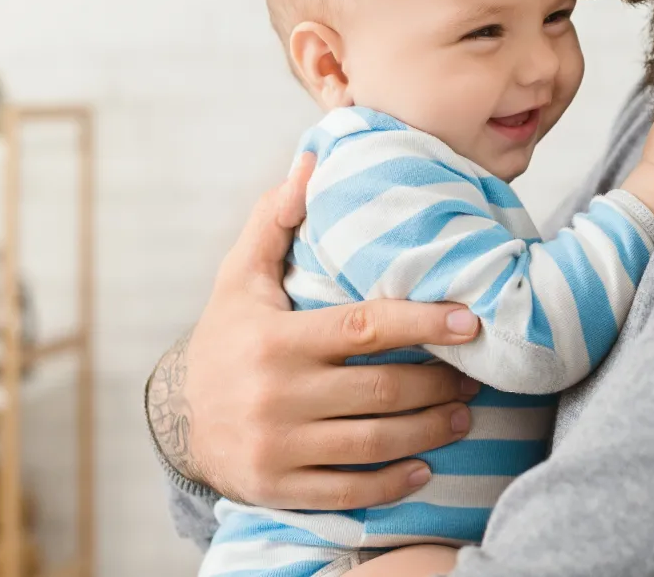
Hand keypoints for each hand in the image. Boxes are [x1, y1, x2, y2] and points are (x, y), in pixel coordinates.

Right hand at [146, 153, 484, 509]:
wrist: (177, 418)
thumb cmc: (226, 337)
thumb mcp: (240, 277)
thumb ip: (276, 220)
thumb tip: (310, 160)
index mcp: (274, 340)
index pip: (365, 330)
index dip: (423, 324)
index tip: (468, 321)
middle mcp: (276, 395)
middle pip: (381, 390)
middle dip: (439, 383)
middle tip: (476, 372)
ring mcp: (277, 446)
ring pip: (374, 442)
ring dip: (430, 430)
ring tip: (465, 414)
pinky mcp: (279, 488)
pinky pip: (349, 491)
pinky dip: (393, 482)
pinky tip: (424, 469)